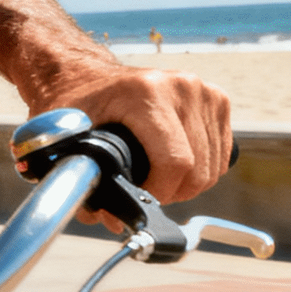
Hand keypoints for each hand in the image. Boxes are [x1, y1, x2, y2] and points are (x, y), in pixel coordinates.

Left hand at [35, 64, 232, 220]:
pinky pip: (221, 155)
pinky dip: (202, 169)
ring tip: (156, 178)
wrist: (86, 74)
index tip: (137, 199)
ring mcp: (203, 91)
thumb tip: (108, 218)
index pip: (175, 162)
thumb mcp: (69, 136)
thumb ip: (82, 177)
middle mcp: (181, 87)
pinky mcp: (217, 99)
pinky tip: (174, 165)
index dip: (159, 192)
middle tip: (143, 191)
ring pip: (213, 167)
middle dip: (170, 193)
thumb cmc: (76, 105)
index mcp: (146, 92)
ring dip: (187, 184)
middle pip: (198, 170)